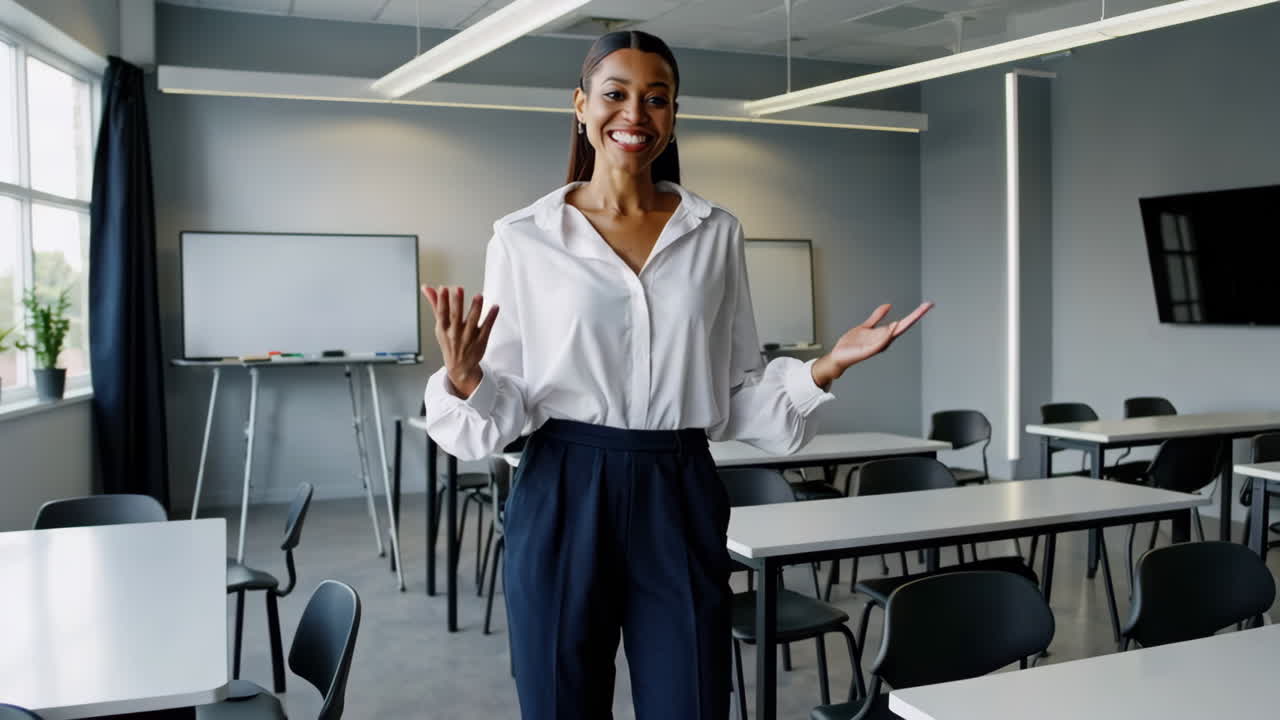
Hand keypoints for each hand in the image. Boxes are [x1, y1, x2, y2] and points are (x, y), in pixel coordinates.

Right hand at [422, 285, 498, 397]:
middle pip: (456, 317)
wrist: (459, 367)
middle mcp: (455, 334)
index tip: (442, 288)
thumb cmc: (449, 342)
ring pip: (473, 322)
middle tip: (458, 289)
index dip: (442, 301)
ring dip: (476, 308)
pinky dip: (491, 318)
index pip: (442, 313)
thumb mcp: (440, 325)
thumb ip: (436, 305)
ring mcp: (469, 338)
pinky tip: (495, 307)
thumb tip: (426, 287)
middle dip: (457, 303)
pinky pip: (487, 328)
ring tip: (479, 296)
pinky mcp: (481, 341)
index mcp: (443, 329)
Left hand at [812, 302, 933, 387]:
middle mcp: (885, 339)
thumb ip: (877, 317)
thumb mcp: (866, 326)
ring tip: (912, 313)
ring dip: (902, 324)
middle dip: (916, 316)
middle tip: (928, 305)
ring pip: (893, 334)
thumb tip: (889, 305)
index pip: (904, 322)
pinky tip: (893, 327)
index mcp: (885, 334)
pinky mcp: (869, 350)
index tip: (927, 304)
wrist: (839, 355)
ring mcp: (878, 345)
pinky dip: (887, 335)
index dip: (916, 313)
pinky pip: (881, 342)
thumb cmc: (852, 343)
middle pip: (903, 326)